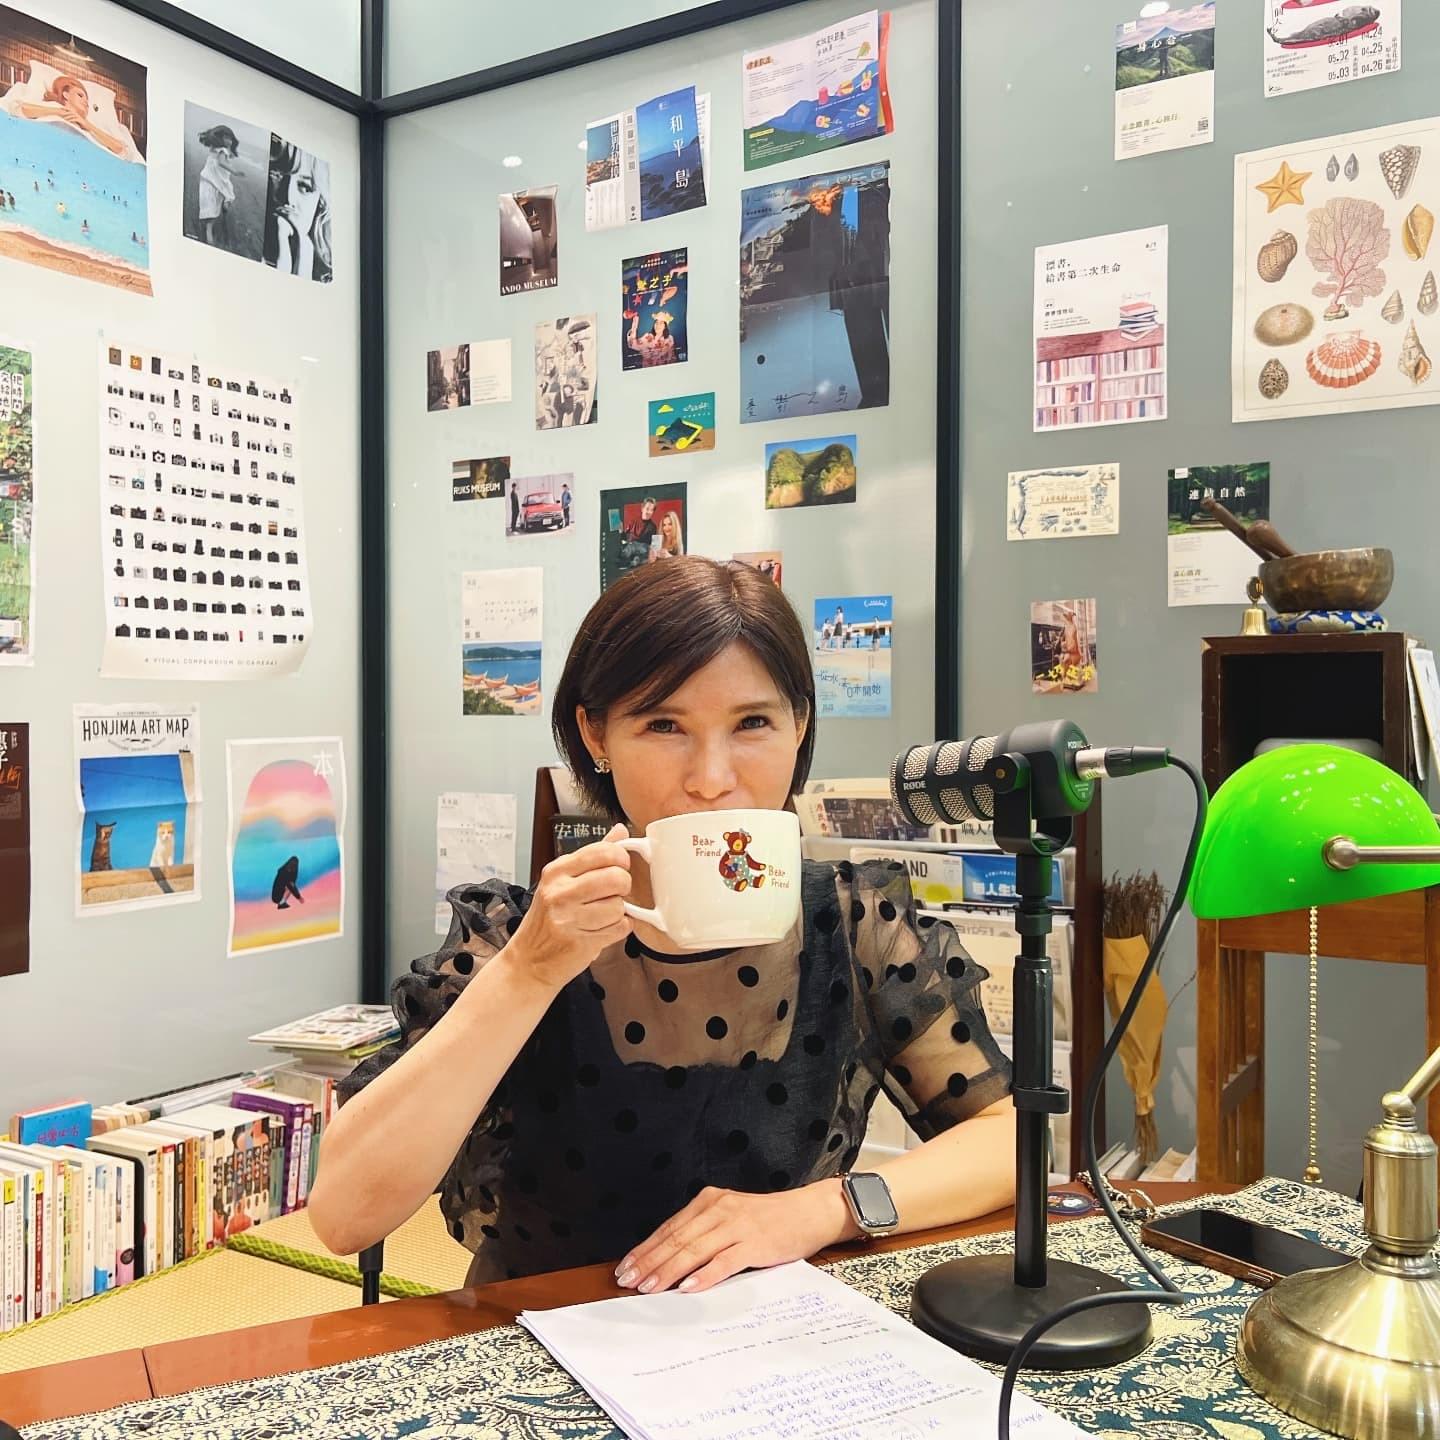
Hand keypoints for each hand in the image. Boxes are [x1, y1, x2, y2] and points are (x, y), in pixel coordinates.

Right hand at [503, 823, 631, 994]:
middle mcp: (559, 892)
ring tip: (601, 916)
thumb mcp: (562, 881)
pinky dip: (617, 930)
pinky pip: (620, 929)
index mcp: (556, 871)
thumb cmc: (547, 920)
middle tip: (613, 893)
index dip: (621, 858)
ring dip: (618, 913)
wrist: (528, 961)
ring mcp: (568, 918)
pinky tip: (600, 930)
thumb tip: (620, 830)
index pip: (603, 851)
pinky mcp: (580, 942)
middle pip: (616, 878)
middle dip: (623, 886)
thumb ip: (593, 856)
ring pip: (620, 906)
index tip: (620, 867)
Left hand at [615, 1182, 857, 1295]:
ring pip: (694, 1250)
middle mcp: (719, 1208)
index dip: (645, 1248)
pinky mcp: (755, 1243)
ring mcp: (737, 1225)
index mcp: (710, 1201)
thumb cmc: (767, 1219)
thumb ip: (704, 1233)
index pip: (669, 1227)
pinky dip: (704, 1275)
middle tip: (628, 1281)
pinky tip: (688, 1287)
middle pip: (676, 1238)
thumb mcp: (730, 1216)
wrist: (808, 1211)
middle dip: (649, 1261)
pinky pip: (724, 1261)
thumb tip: (669, 1260)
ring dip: (669, 1270)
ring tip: (650, 1288)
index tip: (626, 1267)